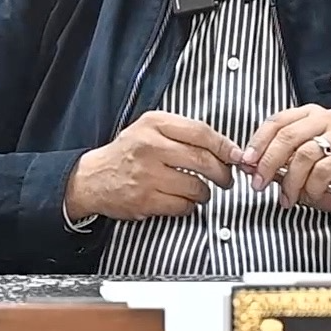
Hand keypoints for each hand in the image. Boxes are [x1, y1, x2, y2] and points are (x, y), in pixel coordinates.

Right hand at [65, 111, 238, 221]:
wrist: (93, 178)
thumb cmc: (128, 153)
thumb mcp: (150, 129)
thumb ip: (183, 133)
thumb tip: (225, 148)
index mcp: (155, 124)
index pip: (201, 133)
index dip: (225, 146)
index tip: (237, 156)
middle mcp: (151, 147)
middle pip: (204, 161)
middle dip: (223, 173)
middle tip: (226, 179)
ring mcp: (148, 175)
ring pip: (197, 186)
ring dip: (206, 192)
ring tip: (201, 190)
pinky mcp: (146, 199)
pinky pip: (183, 206)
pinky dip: (190, 206)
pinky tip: (184, 200)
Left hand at [241, 105, 330, 220]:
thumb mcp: (298, 169)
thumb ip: (276, 163)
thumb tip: (249, 165)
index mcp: (310, 116)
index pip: (276, 121)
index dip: (257, 142)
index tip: (246, 161)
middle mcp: (326, 119)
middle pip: (286, 136)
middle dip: (267, 163)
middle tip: (259, 183)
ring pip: (302, 156)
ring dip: (290, 182)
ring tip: (289, 197)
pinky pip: (320, 171)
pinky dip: (312, 188)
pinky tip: (314, 195)